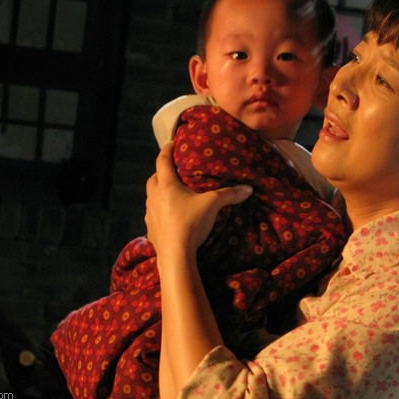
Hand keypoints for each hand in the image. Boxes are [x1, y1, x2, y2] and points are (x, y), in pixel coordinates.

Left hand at [144, 142, 252, 259]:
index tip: (172, 143)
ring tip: (173, 194)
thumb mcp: (212, 205)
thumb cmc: (190, 223)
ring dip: (160, 193)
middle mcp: (155, 196)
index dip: (167, 149)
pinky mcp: (151, 229)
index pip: (162, 160)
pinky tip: (169, 216)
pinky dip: (160, 211)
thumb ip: (229, 194)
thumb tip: (248, 188)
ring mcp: (150, 214)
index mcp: (167, 185)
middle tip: (173, 171)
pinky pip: (153, 215)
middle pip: (154, 178)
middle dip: (162, 172)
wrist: (175, 255)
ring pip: (152, 197)